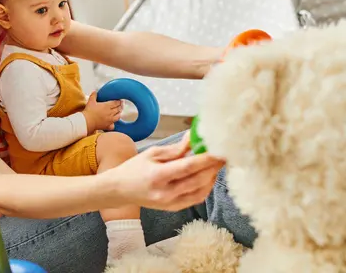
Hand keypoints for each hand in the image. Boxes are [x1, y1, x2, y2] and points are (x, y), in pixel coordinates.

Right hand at [82, 92, 122, 132]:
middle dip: (120, 106)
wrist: (87, 121)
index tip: (120, 100)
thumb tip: (95, 92)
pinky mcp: (108, 126)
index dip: (119, 101)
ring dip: (119, 114)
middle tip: (121, 105)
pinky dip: (113, 124)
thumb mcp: (91, 101)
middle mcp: (110, 112)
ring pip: (118, 116)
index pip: (116, 103)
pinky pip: (113, 125)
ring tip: (119, 112)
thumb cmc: (89, 111)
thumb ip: (93, 96)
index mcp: (107, 106)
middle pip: (118, 109)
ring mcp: (110, 120)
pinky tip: (112, 123)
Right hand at [104, 132, 225, 210]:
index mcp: (158, 176)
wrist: (120, 190)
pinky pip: (196, 198)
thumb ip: (176, 148)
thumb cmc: (134, 168)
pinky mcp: (174, 208)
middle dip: (214, 166)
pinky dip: (206, 187)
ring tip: (218, 164)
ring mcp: (171, 203)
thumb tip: (194, 137)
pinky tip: (209, 176)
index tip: (220, 149)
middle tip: (225, 154)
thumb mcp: (152, 153)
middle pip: (198, 179)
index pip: (188, 166)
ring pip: (201, 190)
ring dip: (212, 176)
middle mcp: (166, 192)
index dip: (206, 158)